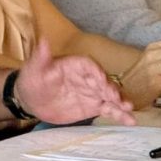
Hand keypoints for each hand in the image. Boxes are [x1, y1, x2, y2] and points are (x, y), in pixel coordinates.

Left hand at [16, 40, 135, 125]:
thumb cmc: (32, 80)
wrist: (31, 100)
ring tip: (129, 110)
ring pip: (110, 96)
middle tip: (116, 99)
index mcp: (75, 65)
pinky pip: (109, 109)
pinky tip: (129, 120)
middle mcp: (87, 77)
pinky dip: (119, 114)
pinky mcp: (93, 106)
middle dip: (111, 89)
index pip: (89, 66)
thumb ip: (41, 57)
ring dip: (120, 102)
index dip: (96, 72)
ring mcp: (92, 92)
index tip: (102, 80)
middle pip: (103, 81)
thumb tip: (43, 40)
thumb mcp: (33, 68)